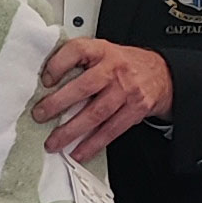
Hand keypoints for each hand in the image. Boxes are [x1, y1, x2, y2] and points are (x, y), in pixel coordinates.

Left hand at [33, 38, 172, 160]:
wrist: (162, 74)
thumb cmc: (124, 65)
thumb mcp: (103, 52)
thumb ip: (79, 60)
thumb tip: (46, 79)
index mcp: (102, 50)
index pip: (77, 51)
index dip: (58, 64)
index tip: (45, 80)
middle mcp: (115, 69)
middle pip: (84, 87)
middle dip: (58, 104)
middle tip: (39, 116)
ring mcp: (126, 91)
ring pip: (96, 114)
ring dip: (72, 131)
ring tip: (54, 142)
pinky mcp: (135, 110)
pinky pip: (110, 130)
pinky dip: (92, 144)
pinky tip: (78, 152)